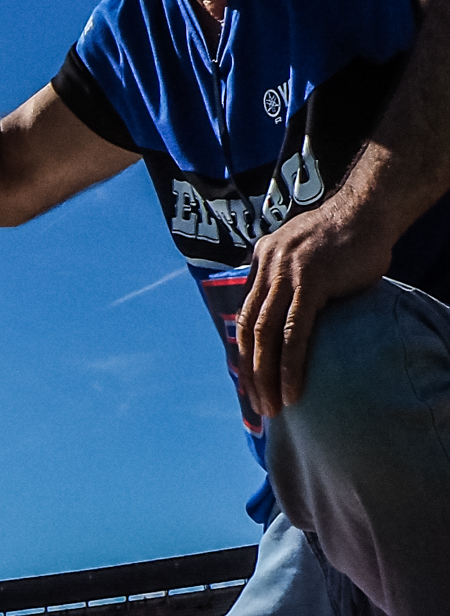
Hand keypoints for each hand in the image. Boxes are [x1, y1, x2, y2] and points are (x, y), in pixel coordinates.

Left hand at [236, 202, 390, 415]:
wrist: (370, 208)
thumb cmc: (349, 236)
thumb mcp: (310, 256)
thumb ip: (296, 281)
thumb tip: (298, 312)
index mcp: (262, 261)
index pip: (245, 316)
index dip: (244, 351)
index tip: (248, 380)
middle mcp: (265, 267)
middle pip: (247, 331)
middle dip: (249, 372)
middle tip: (256, 405)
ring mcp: (285, 274)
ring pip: (265, 336)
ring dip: (265, 377)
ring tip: (272, 407)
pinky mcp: (309, 283)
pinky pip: (294, 333)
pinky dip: (289, 366)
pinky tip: (291, 390)